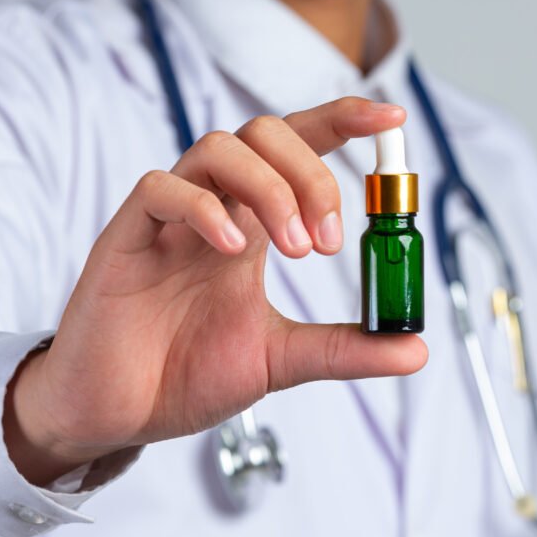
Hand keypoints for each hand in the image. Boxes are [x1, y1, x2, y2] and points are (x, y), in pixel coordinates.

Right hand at [3, 98, 426, 484]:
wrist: (120, 416)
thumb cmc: (187, 375)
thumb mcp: (283, 359)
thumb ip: (347, 348)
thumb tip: (416, 349)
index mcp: (254, 225)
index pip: (299, 147)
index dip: (343, 121)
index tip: (392, 120)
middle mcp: (216, 209)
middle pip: (264, 134)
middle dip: (311, 173)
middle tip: (329, 242)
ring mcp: (169, 219)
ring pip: (218, 148)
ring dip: (270, 188)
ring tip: (296, 250)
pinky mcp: (125, 237)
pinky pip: (160, 189)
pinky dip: (205, 209)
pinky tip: (233, 248)